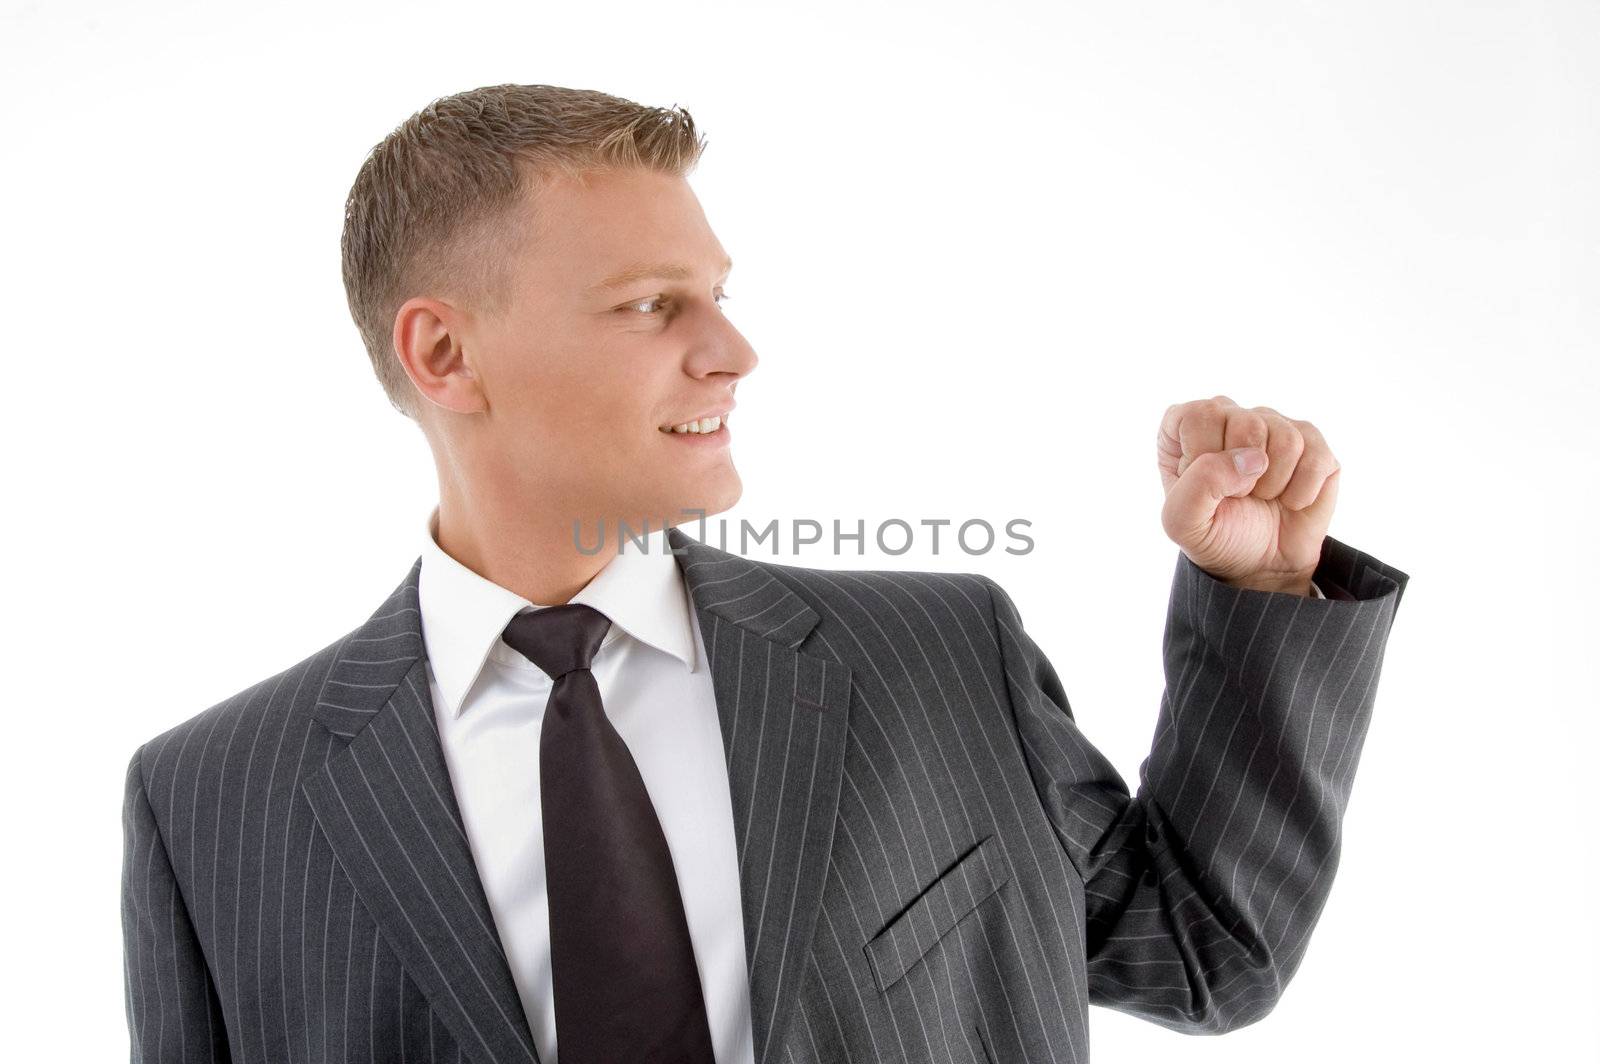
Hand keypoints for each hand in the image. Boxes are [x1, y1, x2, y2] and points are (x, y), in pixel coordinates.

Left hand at [1156, 396, 1339, 593]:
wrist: (1260, 564)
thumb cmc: (1215, 535)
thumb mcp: (1182, 521)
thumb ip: (1198, 484)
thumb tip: (1253, 458)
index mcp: (1187, 425)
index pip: (1199, 415)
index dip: (1204, 458)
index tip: (1207, 486)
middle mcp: (1231, 415)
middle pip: (1246, 422)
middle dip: (1242, 477)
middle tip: (1239, 495)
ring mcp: (1274, 424)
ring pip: (1286, 439)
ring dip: (1272, 485)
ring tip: (1262, 496)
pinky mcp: (1312, 443)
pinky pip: (1317, 458)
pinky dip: (1301, 493)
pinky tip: (1289, 500)